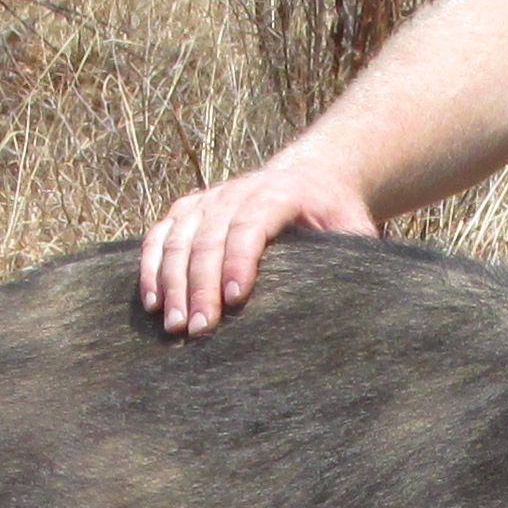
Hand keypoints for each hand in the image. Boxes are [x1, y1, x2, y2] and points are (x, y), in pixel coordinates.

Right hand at [137, 160, 381, 336]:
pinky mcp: (189, 209)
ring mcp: (209, 199)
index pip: (250, 225)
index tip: (234, 300)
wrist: (313, 176)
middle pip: (208, 236)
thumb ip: (355, 257)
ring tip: (174, 326)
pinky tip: (152, 303)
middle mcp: (238, 190)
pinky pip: (159, 236)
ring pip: (178, 237)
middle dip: (201, 285)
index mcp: (280, 192)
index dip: (238, 261)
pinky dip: (151, 267)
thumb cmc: (337, 215)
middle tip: (200, 330)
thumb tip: (357, 304)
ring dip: (171, 283)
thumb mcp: (356, 231)